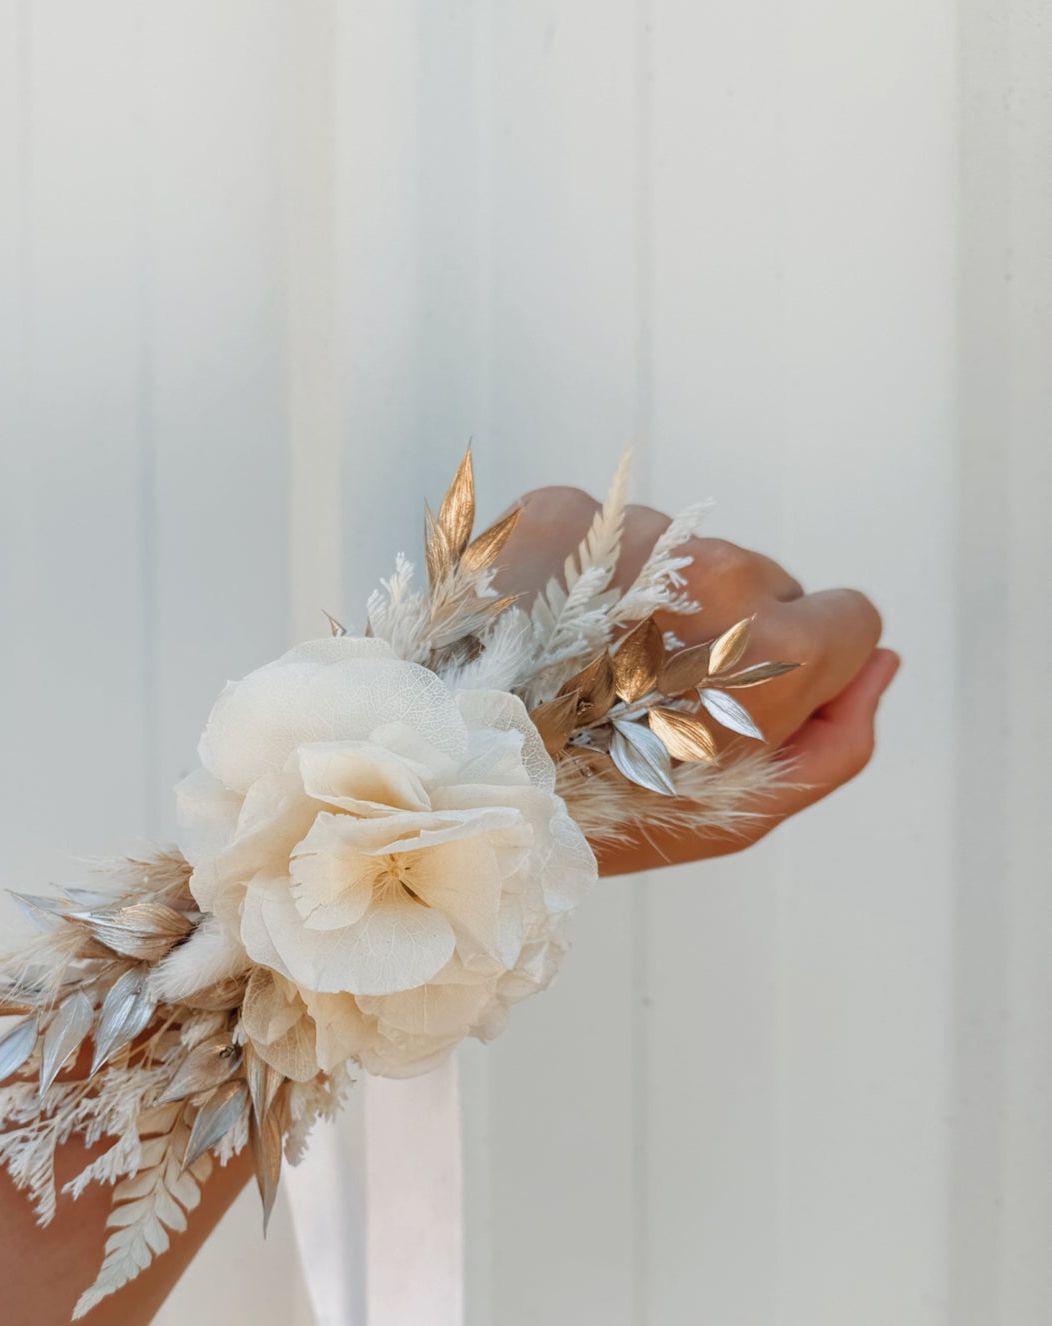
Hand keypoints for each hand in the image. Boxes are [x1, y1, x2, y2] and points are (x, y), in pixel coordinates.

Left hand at [493, 486, 899, 876]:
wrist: (442, 775)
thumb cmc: (590, 809)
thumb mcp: (732, 814)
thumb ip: (833, 743)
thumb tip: (883, 667)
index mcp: (768, 654)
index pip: (848, 620)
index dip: (806, 673)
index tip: (741, 706)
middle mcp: (712, 575)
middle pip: (768, 587)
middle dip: (724, 641)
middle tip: (640, 706)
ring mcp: (635, 535)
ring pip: (690, 558)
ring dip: (654, 608)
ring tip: (581, 675)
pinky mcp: (561, 510)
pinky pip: (614, 536)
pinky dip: (592, 581)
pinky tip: (548, 638)